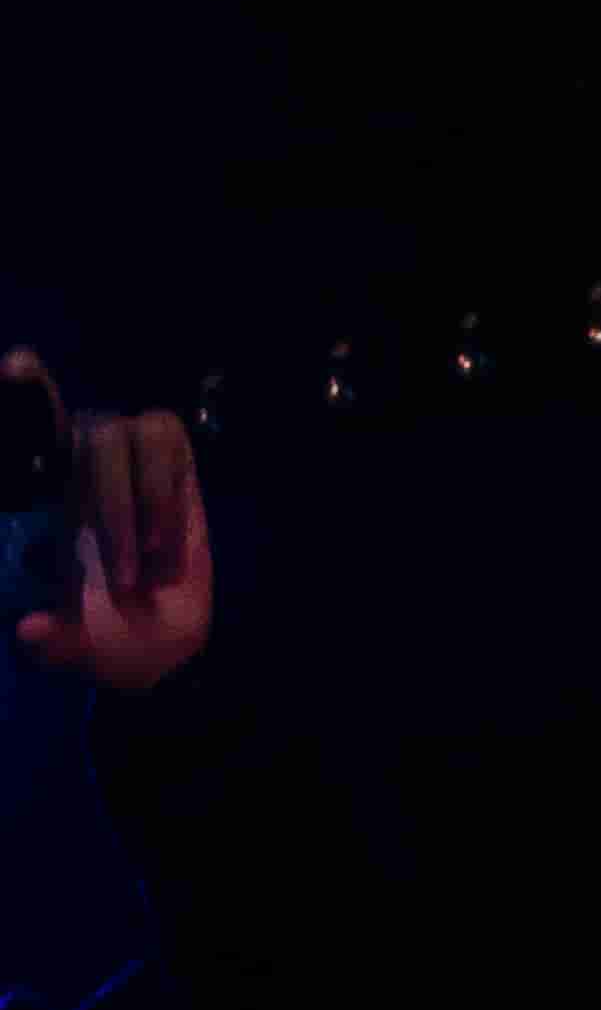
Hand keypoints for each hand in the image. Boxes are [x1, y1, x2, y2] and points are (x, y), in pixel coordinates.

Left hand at [4, 357, 209, 698]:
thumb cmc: (101, 637)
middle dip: (111, 501)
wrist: (159, 645)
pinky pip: (172, 448)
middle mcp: (79, 469)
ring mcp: (129, 465)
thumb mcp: (69, 647)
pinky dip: (172, 497)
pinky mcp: (175, 469)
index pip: (28, 429)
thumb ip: (51, 641)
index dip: (27, 396)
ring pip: (134, 433)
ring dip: (147, 503)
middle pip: (89, 432)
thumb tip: (30, 629)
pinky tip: (171, 547)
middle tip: (125, 577)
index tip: (15, 362)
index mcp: (40, 494)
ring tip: (150, 563)